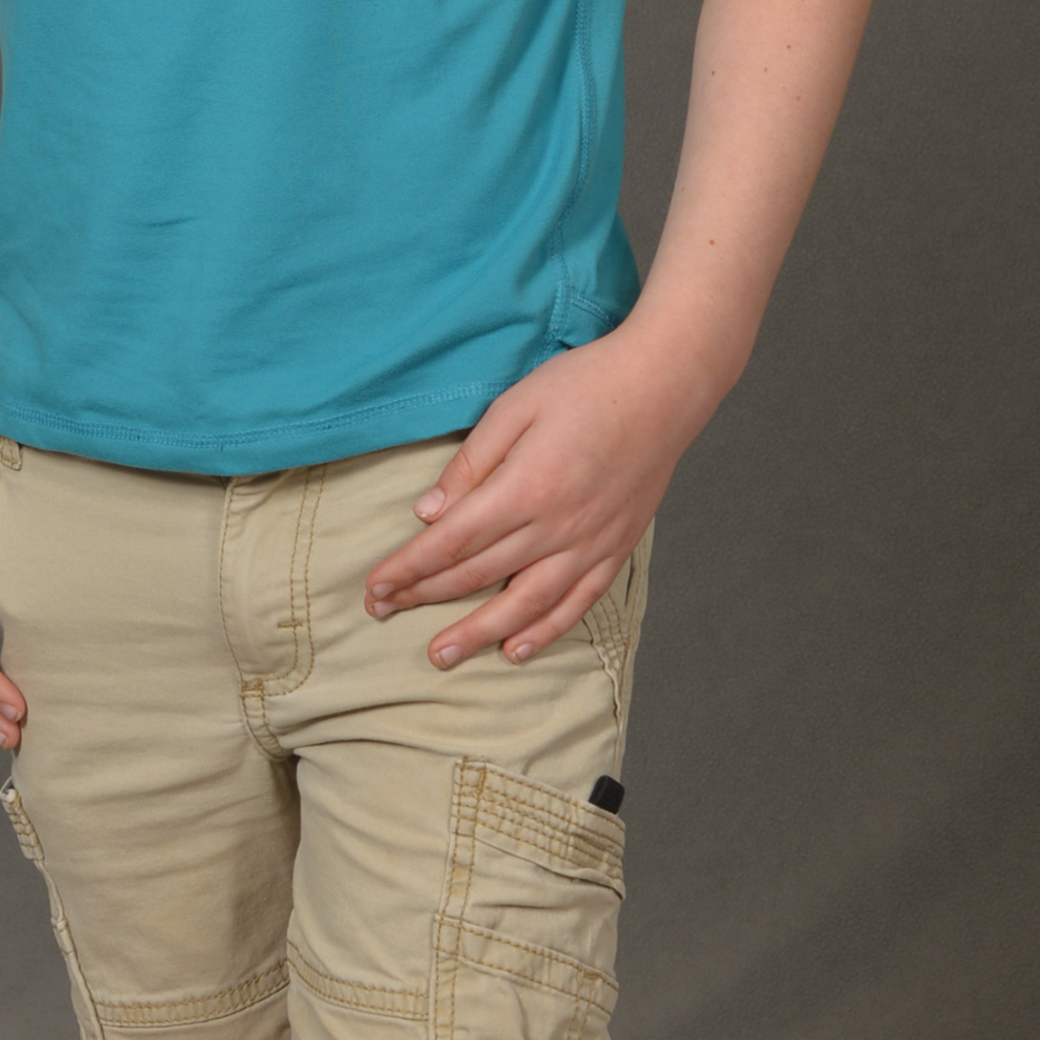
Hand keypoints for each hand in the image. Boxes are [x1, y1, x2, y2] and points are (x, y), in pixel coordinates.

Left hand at [362, 327, 717, 667]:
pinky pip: (577, 602)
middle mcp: (557, 526)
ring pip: (525, 603)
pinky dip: (545, 630)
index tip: (375, 587)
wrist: (665, 387)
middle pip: (479, 573)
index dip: (409, 567)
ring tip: (441, 654)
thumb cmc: (585, 385)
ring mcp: (590, 543)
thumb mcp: (515, 406)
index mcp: (525, 487)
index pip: (452, 541)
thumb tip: (428, 513)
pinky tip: (516, 649)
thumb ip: (471, 463)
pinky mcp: (616, 548)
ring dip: (479, 632)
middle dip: (424, 596)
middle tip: (383, 614)